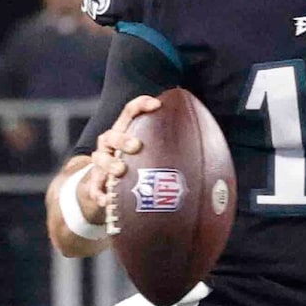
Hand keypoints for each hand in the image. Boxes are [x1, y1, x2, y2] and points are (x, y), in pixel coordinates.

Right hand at [76, 93, 162, 225]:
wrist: (106, 188)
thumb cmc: (136, 168)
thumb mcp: (149, 156)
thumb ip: (172, 153)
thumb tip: (212, 162)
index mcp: (124, 133)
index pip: (129, 112)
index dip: (141, 105)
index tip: (157, 105)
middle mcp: (109, 146)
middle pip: (111, 135)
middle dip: (123, 138)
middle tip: (136, 145)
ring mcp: (99, 164)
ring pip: (99, 159)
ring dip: (109, 164)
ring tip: (120, 172)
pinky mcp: (94, 184)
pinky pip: (93, 188)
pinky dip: (99, 194)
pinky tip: (107, 201)